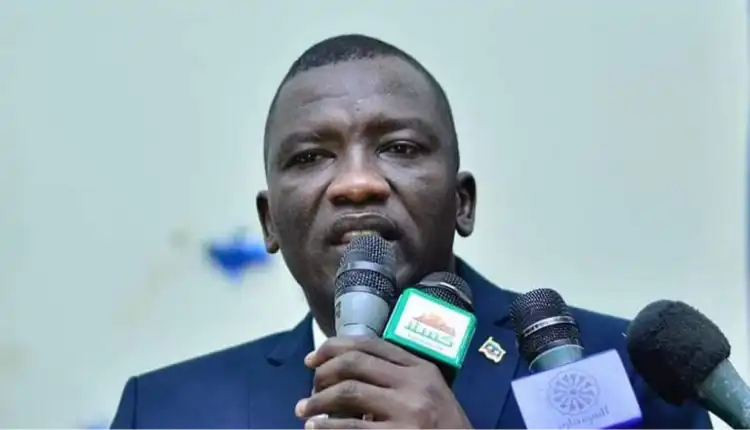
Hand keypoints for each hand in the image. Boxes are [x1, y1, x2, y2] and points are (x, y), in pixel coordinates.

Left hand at [294, 337, 472, 428]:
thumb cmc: (443, 427)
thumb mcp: (428, 392)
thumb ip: (397, 376)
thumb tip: (344, 370)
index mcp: (420, 367)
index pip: (370, 344)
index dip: (334, 347)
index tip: (312, 359)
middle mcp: (414, 383)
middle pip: (355, 363)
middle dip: (323, 373)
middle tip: (309, 388)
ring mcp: (408, 411)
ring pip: (348, 391)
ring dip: (318, 400)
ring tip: (304, 410)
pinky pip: (352, 427)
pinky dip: (327, 427)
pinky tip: (315, 428)